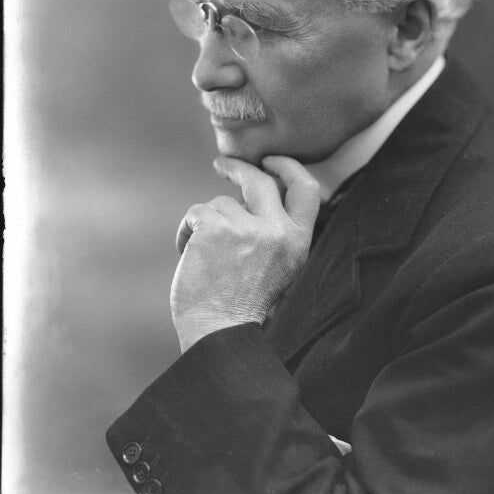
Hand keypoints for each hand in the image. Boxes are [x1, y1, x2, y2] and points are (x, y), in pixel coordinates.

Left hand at [170, 155, 319, 352]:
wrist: (218, 333)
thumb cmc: (244, 304)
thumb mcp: (281, 266)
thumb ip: (278, 231)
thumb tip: (256, 194)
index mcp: (297, 241)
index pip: (306, 189)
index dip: (288, 168)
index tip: (270, 161)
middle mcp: (276, 230)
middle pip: (260, 180)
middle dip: (239, 168)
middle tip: (222, 164)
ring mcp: (245, 226)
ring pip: (221, 203)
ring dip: (207, 222)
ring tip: (203, 255)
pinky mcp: (214, 227)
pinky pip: (197, 213)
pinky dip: (186, 231)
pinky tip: (187, 254)